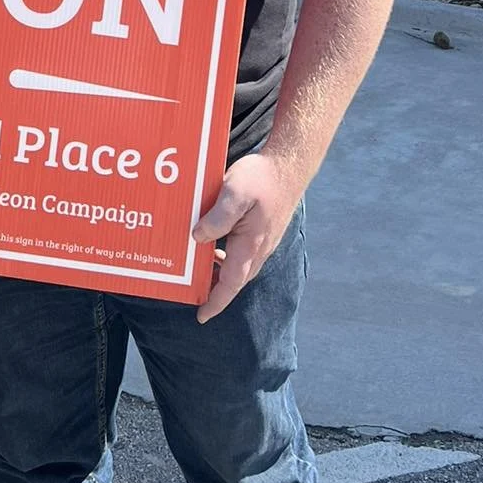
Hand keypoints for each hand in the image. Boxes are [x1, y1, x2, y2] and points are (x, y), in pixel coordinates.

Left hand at [192, 153, 300, 321]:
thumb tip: (198, 238)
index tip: (201, 317)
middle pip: (235, 278)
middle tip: (193, 292)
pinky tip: (213, 242)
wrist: (289, 165)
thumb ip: (217, 218)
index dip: (215, 301)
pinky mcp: (263, 230)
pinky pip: (243, 251)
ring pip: (240, 265)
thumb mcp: (234, 192)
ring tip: (197, 267)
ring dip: (220, 271)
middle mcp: (259, 248)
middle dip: (215, 290)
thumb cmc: (262, 177)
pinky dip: (226, 254)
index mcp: (251, 244)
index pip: (231, 283)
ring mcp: (263, 239)